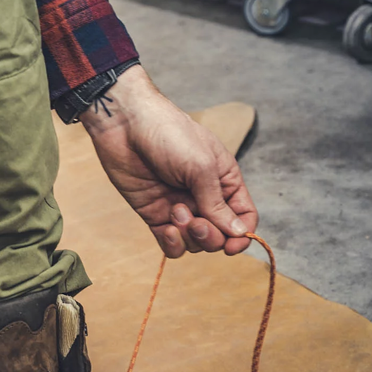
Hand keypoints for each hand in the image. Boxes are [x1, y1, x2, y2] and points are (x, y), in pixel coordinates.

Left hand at [80, 65, 257, 256]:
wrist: (126, 124)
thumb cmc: (170, 134)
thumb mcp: (201, 167)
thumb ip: (218, 204)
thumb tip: (239, 234)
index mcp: (224, 181)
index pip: (244, 216)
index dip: (242, 235)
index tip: (232, 246)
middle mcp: (205, 197)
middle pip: (220, 235)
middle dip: (211, 236)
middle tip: (196, 221)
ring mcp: (180, 207)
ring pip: (196, 243)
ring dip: (189, 236)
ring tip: (175, 211)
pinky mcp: (155, 214)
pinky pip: (171, 244)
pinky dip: (173, 244)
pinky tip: (167, 229)